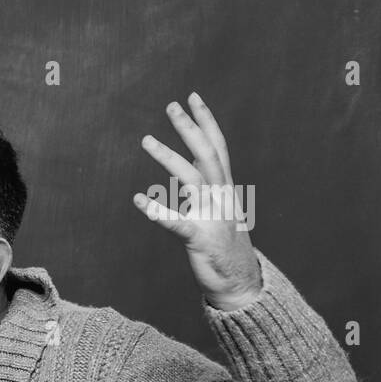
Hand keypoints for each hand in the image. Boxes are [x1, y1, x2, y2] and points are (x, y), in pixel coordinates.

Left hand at [132, 92, 262, 310]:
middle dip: (190, 128)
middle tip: (171, 105)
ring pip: (191, 180)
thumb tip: (192, 172)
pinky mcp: (199, 240)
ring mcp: (212, 217)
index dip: (206, 121)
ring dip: (169, 158)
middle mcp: (221, 197)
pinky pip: (177, 224)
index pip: (217, 147)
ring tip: (146, 139)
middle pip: (207, 154)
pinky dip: (158, 212)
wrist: (241, 284)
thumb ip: (208, 191)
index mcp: (225, 189)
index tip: (192, 97)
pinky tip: (139, 200)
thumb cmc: (226, 248)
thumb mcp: (220, 212)